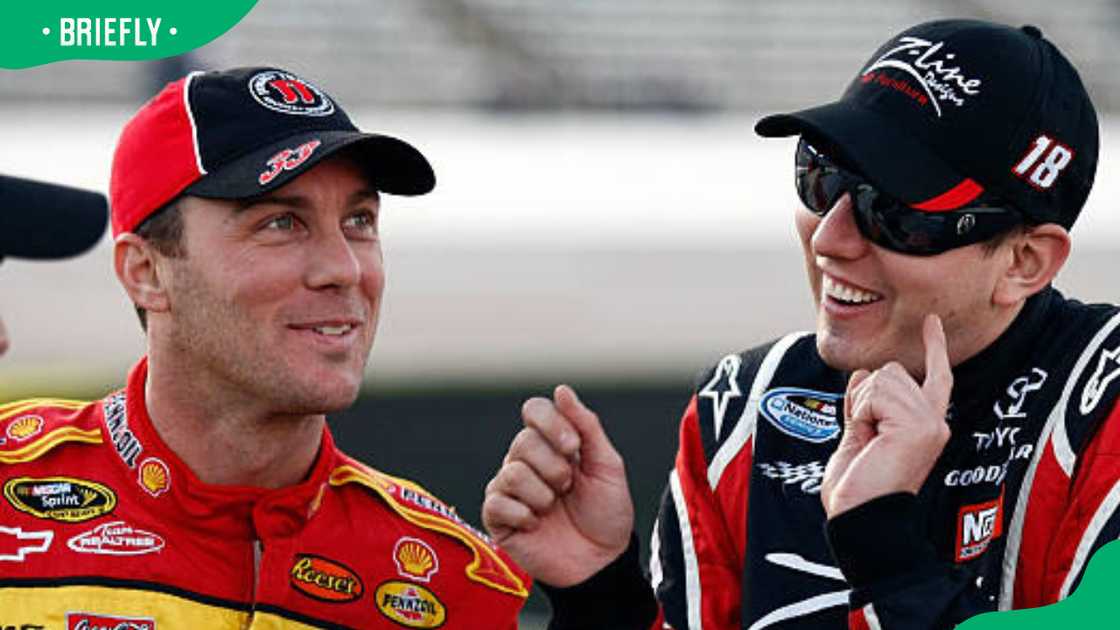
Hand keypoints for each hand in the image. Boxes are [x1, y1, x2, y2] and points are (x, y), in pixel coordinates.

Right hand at [482, 384, 633, 586]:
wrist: (602, 562)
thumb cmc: (607, 514)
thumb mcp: (607, 465)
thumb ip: (587, 426)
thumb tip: (561, 390)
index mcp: (551, 443)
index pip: (534, 410)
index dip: (552, 424)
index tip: (574, 448)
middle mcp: (525, 460)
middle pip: (523, 442)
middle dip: (555, 468)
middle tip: (569, 488)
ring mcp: (509, 489)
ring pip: (512, 471)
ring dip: (543, 494)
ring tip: (554, 508)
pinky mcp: (497, 517)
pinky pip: (497, 501)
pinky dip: (523, 514)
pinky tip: (536, 525)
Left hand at [821, 314, 953, 517]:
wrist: (859, 518)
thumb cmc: (857, 488)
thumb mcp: (857, 436)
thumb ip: (866, 405)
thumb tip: (864, 374)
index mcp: (924, 426)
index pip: (934, 377)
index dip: (934, 346)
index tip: (932, 322)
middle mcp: (934, 422)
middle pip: (892, 370)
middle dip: (865, 398)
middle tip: (866, 438)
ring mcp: (929, 422)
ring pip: (883, 376)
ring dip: (862, 406)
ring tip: (869, 441)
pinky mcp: (918, 425)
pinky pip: (875, 392)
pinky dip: (861, 412)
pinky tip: (870, 439)